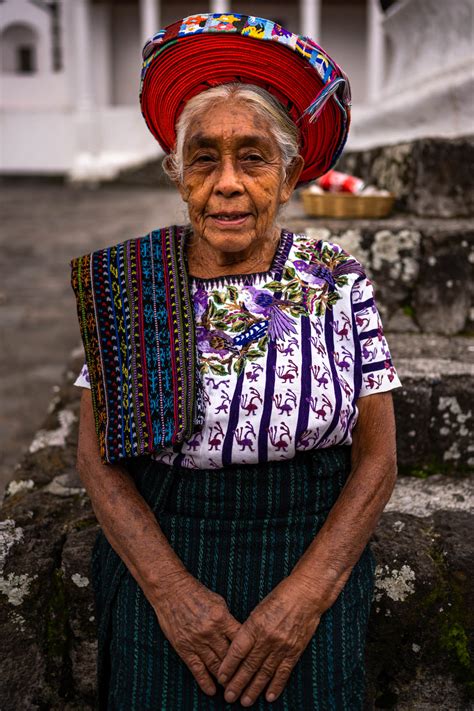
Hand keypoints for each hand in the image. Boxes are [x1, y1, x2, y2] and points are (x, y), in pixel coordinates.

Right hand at [151, 571, 241, 696]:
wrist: (171, 590)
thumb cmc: (196, 593)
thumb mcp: (218, 602)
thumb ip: (228, 619)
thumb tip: (239, 635)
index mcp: (222, 618)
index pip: (240, 641)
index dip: (249, 654)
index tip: (255, 663)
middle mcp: (211, 632)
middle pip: (229, 657)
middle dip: (239, 671)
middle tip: (247, 682)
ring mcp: (196, 641)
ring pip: (215, 665)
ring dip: (224, 679)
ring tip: (232, 689)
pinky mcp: (184, 648)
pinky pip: (197, 669)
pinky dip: (205, 681)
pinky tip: (212, 691)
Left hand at [216, 575, 320, 705]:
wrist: (306, 594)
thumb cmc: (280, 598)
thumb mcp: (259, 609)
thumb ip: (249, 629)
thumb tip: (237, 649)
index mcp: (255, 624)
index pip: (237, 650)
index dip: (228, 666)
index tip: (221, 678)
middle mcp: (267, 637)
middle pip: (249, 665)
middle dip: (238, 683)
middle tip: (229, 697)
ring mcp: (282, 646)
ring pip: (265, 672)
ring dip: (254, 689)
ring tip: (244, 702)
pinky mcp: (295, 651)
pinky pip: (283, 672)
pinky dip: (276, 686)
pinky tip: (268, 697)